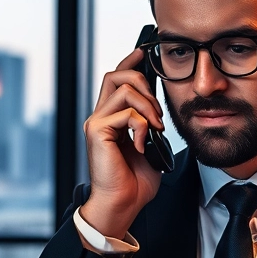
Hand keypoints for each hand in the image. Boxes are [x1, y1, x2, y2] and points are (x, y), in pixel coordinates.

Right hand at [79, 48, 166, 237]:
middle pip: (115, 75)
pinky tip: (143, 145)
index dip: (129, 63)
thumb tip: (159, 111)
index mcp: (111, 119)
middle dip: (143, 84)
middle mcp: (100, 117)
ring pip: (124, 90)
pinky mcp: (97, 132)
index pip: (115, 80)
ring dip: (147, 106)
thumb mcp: (151, 147)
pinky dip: (142, 127)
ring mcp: (96, 124)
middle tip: (157, 112)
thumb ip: (150, 126)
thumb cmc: (135, 183)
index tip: (143, 52)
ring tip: (155, 128)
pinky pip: (126, 114)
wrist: (123, 205)